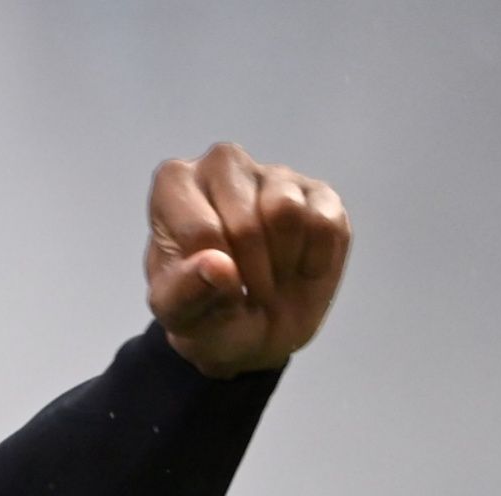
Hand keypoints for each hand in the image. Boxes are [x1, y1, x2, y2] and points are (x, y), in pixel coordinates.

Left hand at [146, 143, 348, 378]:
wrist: (252, 326)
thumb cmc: (203, 310)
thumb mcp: (179, 314)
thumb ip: (186, 293)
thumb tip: (218, 266)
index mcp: (174, 184)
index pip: (201, 231)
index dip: (216, 277)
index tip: (214, 291)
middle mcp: (223, 164)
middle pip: (246, 223)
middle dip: (251, 274)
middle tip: (247, 293)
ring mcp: (274, 174)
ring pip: (287, 213)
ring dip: (282, 263)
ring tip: (270, 279)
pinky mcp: (319, 192)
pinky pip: (326, 224)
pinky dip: (314, 262)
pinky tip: (298, 269)